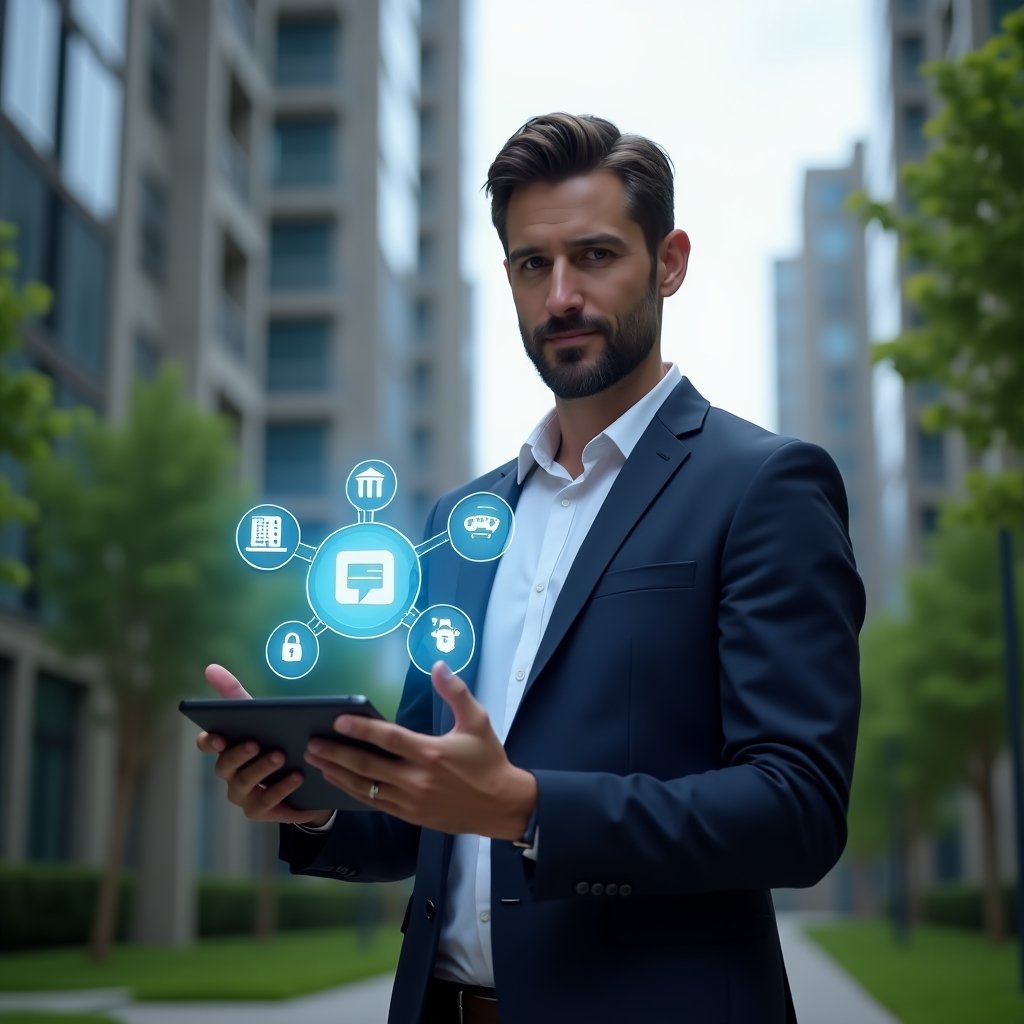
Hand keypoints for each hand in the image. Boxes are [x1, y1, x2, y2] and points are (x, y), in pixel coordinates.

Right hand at [196, 664, 331, 827]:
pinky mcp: (262, 811)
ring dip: (262, 771)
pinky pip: (268, 802)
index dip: (209, 741)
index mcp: (227, 748)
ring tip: (282, 756)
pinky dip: (281, 789)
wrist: (306, 778)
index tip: (219, 736)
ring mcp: (244, 795)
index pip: (207, 745)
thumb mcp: (260, 716)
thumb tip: (210, 666)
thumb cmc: (275, 739)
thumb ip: (235, 694)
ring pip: (245, 784)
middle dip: (239, 755)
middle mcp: (230, 774)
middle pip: (224, 766)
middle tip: (256, 744)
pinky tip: (297, 776)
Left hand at [304, 661, 536, 838]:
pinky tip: (339, 781)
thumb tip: (439, 665)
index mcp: (431, 754)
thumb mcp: (478, 721)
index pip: (389, 739)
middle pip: (367, 767)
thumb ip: (456, 692)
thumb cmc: (489, 761)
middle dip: (336, 754)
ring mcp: (411, 801)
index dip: (361, 729)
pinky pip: (375, 803)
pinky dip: (353, 792)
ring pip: (365, 788)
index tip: (338, 720)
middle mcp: (417, 780)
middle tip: (312, 743)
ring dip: (338, 774)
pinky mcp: (410, 815)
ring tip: (316, 761)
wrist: (502, 805)